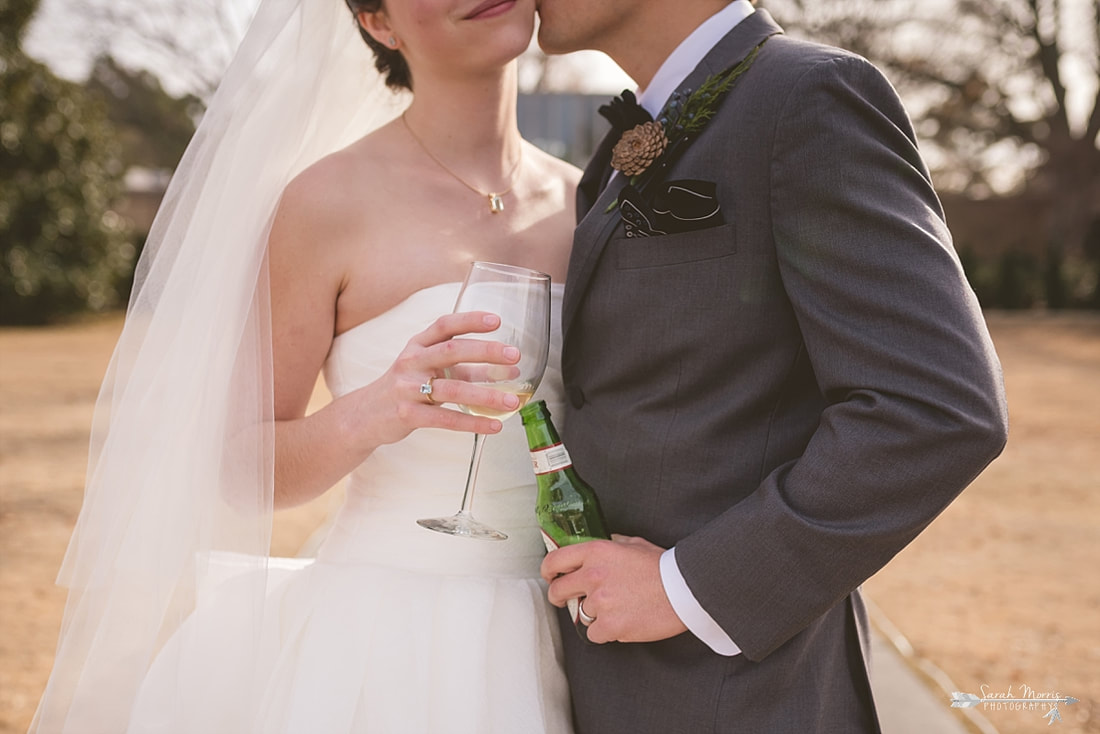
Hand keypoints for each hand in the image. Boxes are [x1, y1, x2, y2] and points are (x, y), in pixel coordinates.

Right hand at [363, 311, 520, 445]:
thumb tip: (507, 369)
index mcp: (417, 345)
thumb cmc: (406, 388)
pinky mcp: (407, 415)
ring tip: (512, 402)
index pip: (444, 325)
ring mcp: (408, 388)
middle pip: (451, 351)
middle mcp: (411, 362)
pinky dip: (472, 423)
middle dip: (485, 352)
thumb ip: (463, 368)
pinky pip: (445, 419)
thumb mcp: (428, 370)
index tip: (497, 320)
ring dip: (486, 395)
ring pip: (452, 389)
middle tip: (514, 356)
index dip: (470, 320)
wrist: (364, 416)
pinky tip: (493, 426)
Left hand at [541, 534, 687, 643]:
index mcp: (596, 552)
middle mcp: (593, 575)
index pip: (555, 560)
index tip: (550, 577)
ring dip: (593, 615)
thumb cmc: (663, 567)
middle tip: (567, 601)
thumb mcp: (635, 544)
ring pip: (580, 615)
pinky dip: (605, 632)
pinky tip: (622, 623)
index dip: (548, 571)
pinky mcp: (611, 625)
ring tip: (616, 609)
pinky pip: (594, 634)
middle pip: (558, 591)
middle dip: (559, 597)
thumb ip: (613, 543)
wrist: (684, 590)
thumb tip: (603, 543)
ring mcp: (601, 602)